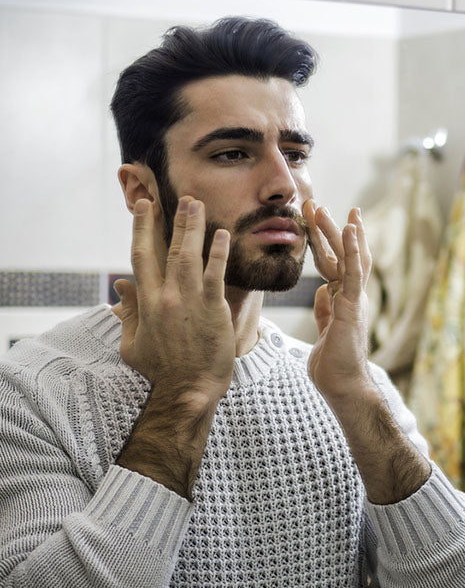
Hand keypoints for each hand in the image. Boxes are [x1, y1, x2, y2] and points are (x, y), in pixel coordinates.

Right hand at [114, 196, 234, 405]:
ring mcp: (191, 301)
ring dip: (194, 227)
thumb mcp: (133, 343)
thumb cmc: (161, 370)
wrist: (188, 390)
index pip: (141, 257)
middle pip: (167, 249)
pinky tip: (222, 235)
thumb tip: (119, 286)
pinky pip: (216, 274)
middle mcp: (167, 297)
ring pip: (190, 255)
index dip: (142, 229)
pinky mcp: (214, 308)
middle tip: (178, 197)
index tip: (144, 207)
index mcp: (147, 303)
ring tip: (197, 204)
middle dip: (171, 220)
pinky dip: (218, 253)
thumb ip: (129, 311)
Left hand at [302, 200, 373, 400]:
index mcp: (344, 301)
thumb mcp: (324, 331)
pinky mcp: (354, 305)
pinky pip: (353, 272)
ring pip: (349, 257)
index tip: (318, 222)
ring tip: (330, 209)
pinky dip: (352, 248)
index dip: (325, 243)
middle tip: (318, 204)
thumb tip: (322, 293)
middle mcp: (353, 296)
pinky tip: (350, 228)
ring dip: (339, 232)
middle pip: (342, 255)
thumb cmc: (333, 366)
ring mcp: (355, 299)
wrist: (343, 387)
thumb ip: (325, 311)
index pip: (334, 264)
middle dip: (330, 230)